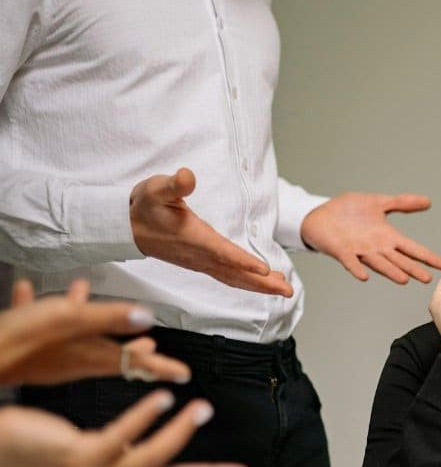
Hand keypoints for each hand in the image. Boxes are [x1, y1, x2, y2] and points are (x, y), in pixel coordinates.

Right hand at [0, 279, 189, 385]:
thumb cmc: (20, 338)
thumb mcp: (70, 319)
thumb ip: (108, 318)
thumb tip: (145, 316)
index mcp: (91, 356)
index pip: (137, 364)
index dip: (162, 368)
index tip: (183, 373)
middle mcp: (74, 361)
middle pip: (113, 354)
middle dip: (132, 347)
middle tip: (151, 345)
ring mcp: (51, 357)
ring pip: (79, 338)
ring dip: (92, 322)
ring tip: (102, 307)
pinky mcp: (28, 350)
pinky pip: (43, 327)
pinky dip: (46, 309)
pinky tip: (31, 289)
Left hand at [0, 391, 252, 466]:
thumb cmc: (28, 437)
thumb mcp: (84, 441)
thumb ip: (121, 430)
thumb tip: (158, 398)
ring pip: (150, 461)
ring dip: (181, 434)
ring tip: (203, 408)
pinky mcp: (78, 457)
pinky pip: (119, 440)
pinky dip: (145, 419)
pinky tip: (164, 398)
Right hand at [130, 168, 292, 296]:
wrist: (126, 227)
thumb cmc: (145, 206)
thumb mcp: (157, 189)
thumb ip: (174, 185)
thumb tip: (187, 176)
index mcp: (194, 238)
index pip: (222, 252)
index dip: (242, 261)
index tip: (263, 269)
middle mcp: (200, 255)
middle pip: (235, 273)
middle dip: (262, 283)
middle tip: (287, 290)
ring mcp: (200, 262)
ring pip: (233, 278)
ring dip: (259, 286)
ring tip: (283, 288)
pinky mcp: (201, 264)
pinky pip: (228, 277)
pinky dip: (246, 282)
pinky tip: (261, 282)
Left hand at [300, 192, 440, 283]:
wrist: (319, 214)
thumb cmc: (348, 210)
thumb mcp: (379, 202)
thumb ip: (402, 203)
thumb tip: (428, 201)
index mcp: (386, 236)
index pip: (411, 248)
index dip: (426, 256)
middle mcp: (376, 247)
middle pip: (398, 259)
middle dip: (412, 268)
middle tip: (427, 279)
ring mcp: (359, 250)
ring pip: (379, 263)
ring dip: (390, 271)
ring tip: (403, 279)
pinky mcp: (341, 251)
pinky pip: (350, 262)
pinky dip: (357, 269)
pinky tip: (364, 276)